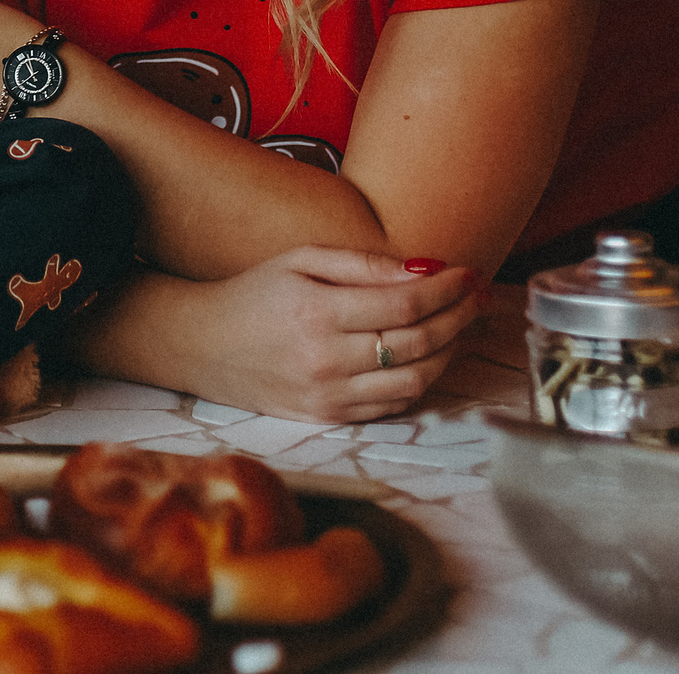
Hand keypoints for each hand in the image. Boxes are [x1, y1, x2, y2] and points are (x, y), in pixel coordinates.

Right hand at [95, 250, 483, 424]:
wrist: (203, 345)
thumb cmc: (255, 293)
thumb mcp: (300, 259)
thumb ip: (363, 264)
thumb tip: (425, 270)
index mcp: (318, 311)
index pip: (405, 303)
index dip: (447, 289)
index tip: (467, 273)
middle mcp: (325, 358)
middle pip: (418, 342)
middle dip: (458, 317)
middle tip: (476, 297)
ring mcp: (328, 395)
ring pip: (415, 381)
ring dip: (448, 352)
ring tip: (458, 326)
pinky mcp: (327, 418)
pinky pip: (392, 405)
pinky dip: (421, 381)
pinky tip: (428, 356)